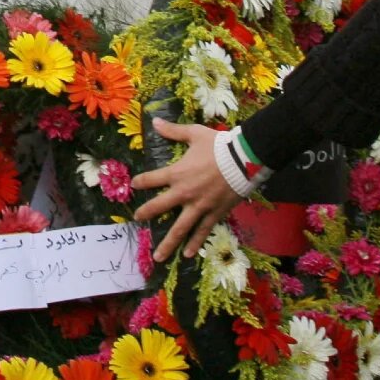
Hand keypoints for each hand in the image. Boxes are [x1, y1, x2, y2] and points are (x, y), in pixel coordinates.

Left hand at [133, 118, 262, 261]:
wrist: (244, 159)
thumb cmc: (218, 146)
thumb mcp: (194, 134)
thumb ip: (173, 131)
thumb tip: (155, 121)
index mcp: (177, 173)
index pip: (151, 179)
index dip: (140, 182)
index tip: (135, 184)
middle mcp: (184, 193)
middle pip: (159, 207)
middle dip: (146, 213)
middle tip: (137, 219)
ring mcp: (199, 207)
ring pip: (180, 229)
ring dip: (168, 243)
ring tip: (158, 257)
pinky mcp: (214, 214)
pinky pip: (202, 232)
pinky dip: (196, 244)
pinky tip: (188, 255)